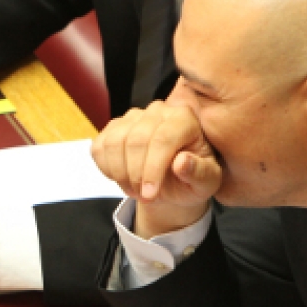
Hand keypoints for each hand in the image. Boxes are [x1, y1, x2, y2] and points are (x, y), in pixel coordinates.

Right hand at [91, 101, 221, 237]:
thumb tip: (182, 162)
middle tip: (143, 197)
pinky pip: (99, 147)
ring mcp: (133, 117)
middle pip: (136, 140)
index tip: (150, 195)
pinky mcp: (113, 127)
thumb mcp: (206, 183)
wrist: (173, 181)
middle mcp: (158, 110)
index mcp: (185, 118)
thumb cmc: (193, 178)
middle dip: (136, 174)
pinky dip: (106, 168)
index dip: (152, 169)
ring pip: (114, 142)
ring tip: (134, 190)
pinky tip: (122, 178)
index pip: (163, 138)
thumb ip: (200, 173)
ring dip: (120, 173)